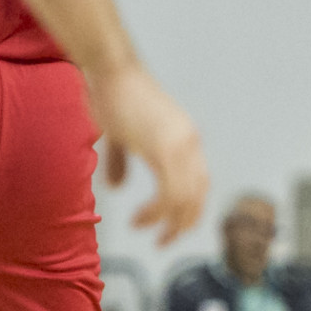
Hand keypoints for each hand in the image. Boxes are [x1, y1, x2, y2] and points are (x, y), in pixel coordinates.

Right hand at [89, 62, 208, 247]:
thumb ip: (122, 162)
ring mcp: (180, 146)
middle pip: (198, 196)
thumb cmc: (111, 95)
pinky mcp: (165, 149)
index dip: (188, 209)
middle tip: (164, 242)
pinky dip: (157, 213)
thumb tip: (116, 186)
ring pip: (185, 200)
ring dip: (168, 223)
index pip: (199, 184)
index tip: (171, 227)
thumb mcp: (120, 135)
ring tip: (148, 233)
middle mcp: (190, 144)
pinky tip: (139, 219)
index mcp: (185, 139)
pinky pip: (169, 194)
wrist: (111, 69)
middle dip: (182, 224)